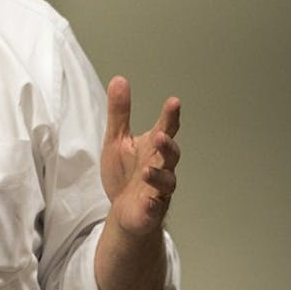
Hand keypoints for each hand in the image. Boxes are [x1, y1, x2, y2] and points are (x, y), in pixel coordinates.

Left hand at [100, 76, 180, 236]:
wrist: (123, 209)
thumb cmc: (125, 173)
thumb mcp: (117, 139)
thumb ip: (120, 112)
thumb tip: (120, 80)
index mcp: (152, 147)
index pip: (166, 128)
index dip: (170, 116)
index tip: (174, 103)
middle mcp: (160, 166)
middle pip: (171, 155)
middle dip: (168, 146)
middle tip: (161, 136)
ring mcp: (158, 189)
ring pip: (166, 182)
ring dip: (158, 176)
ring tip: (145, 171)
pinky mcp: (151, 210)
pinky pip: (156, 208)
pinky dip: (153, 205)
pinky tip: (148, 200)